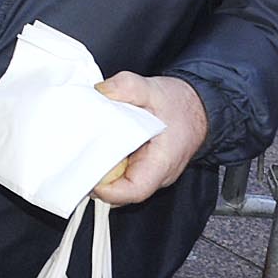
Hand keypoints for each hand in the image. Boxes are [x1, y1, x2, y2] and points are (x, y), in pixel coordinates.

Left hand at [92, 72, 207, 205]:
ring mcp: (149, 171)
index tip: (90, 178)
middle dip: (98, 178)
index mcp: (162, 162)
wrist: (199, 107)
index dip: (110, 191)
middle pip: (122, 189)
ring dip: (101, 169)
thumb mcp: (153, 89)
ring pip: (120, 182)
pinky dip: (108, 160)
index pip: (135, 190)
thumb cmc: (180, 104)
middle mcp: (156, 174)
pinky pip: (122, 171)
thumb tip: (102, 91)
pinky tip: (97, 144)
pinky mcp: (142, 165)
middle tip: (78, 157)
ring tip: (85, 148)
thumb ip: (127, 86)